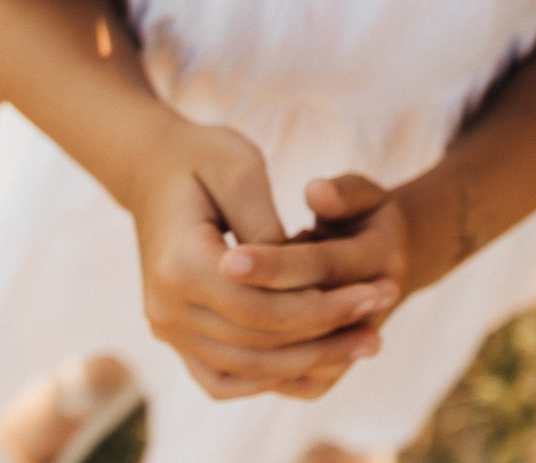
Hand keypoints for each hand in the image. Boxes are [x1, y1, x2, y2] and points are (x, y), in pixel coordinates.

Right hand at [125, 125, 393, 398]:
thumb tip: (299, 276)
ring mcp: (166, 327)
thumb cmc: (203, 157)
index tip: (379, 292)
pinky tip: (315, 362)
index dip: (326, 307)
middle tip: (383, 322)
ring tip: (365, 345)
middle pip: (260, 342)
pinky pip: (223, 378)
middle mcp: (166, 308)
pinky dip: (269, 378)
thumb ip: (270, 226)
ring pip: (248, 367)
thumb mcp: (242, 169)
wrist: (152, 168)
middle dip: (328, 335)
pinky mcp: (174, 336)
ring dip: (309, 361)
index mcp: (180, 265)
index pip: (264, 307)